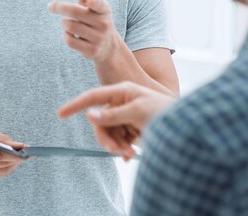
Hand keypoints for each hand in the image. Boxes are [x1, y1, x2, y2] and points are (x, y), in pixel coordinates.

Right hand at [0, 128, 26, 183]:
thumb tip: (17, 144)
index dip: (13, 152)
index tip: (25, 148)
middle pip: (1, 163)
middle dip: (17, 158)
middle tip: (29, 153)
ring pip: (1, 170)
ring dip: (14, 164)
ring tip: (23, 157)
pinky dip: (7, 169)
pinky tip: (12, 163)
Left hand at [48, 0, 119, 63]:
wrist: (108, 46)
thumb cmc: (95, 17)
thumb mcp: (92, 1)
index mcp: (104, 8)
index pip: (99, 3)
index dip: (95, 2)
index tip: (91, 1)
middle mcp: (104, 23)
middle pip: (74, 11)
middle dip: (58, 7)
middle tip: (50, 6)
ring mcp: (99, 38)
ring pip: (69, 26)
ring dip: (64, 23)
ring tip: (68, 24)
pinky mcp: (92, 51)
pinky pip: (69, 40)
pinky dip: (66, 36)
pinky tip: (71, 35)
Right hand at [58, 81, 175, 159]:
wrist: (187, 127)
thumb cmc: (165, 111)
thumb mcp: (139, 111)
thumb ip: (114, 115)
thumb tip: (90, 115)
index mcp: (122, 91)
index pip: (93, 97)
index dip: (75, 105)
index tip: (60, 114)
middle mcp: (121, 103)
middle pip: (99, 121)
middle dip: (106, 137)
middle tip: (118, 151)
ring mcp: (125, 117)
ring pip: (107, 134)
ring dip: (116, 146)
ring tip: (131, 154)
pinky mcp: (130, 130)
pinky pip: (117, 141)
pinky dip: (122, 149)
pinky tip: (131, 155)